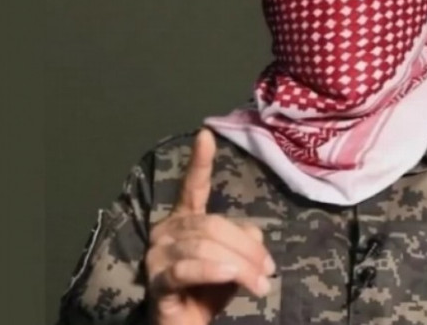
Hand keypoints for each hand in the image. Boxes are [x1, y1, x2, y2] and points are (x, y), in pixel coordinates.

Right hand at [146, 128, 275, 324]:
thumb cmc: (209, 292)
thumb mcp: (233, 261)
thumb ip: (243, 241)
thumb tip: (254, 236)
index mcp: (184, 219)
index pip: (193, 186)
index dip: (200, 162)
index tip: (206, 134)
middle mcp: (167, 231)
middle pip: (214, 226)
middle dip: (247, 249)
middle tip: (269, 271)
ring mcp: (158, 255)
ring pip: (206, 247)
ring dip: (240, 266)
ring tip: (261, 285)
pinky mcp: (157, 282)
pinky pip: (187, 270)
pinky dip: (213, 271)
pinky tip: (232, 277)